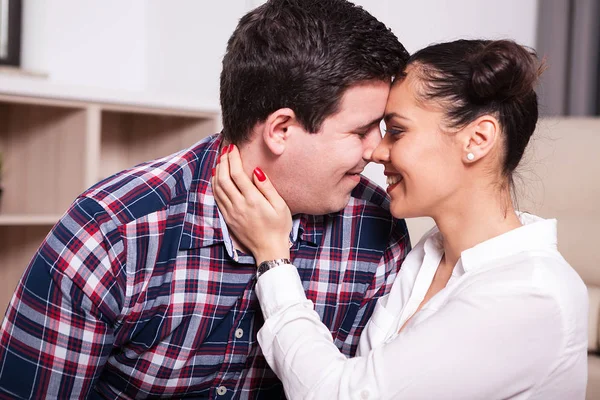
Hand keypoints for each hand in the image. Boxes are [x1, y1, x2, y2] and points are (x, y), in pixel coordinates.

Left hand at [212, 144, 291, 264]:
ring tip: (220, 160)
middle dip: (223, 161)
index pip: (237, 174)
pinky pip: (217, 198)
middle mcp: (238, 205)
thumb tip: (256, 171)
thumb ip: (267, 187)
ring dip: (217, 171)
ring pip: (217, 187)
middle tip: (225, 150)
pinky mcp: (227, 218)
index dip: (233, 158)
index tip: (233, 148)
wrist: (269, 250)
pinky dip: (215, 184)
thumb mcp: (280, 206)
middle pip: (224, 178)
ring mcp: (231, 212)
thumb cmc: (279, 227)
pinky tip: (217, 177)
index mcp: (252, 200)